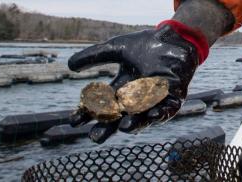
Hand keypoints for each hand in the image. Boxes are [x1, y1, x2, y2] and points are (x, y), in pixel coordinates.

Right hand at [69, 21, 206, 142]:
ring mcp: (155, 101)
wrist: (172, 38)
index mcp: (121, 90)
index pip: (101, 105)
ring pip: (142, 118)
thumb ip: (93, 56)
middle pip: (118, 118)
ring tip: (123, 128)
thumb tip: (69, 65)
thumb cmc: (144, 44)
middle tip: (94, 137)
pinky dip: (160, 114)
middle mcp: (136, 100)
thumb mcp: (114, 49)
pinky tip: (151, 116)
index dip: (87, 113)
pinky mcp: (172, 98)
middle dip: (108, 128)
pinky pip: (166, 110)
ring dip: (134, 124)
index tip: (74, 121)